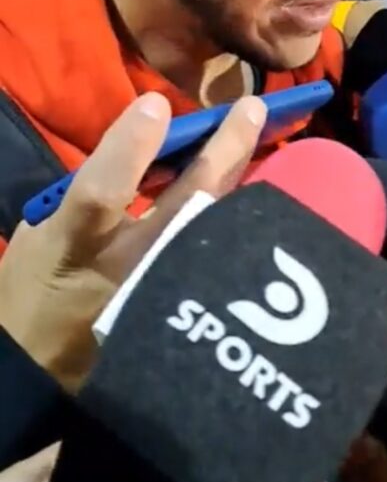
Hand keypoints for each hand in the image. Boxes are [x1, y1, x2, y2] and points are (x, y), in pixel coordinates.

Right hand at [0, 93, 266, 389]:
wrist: (41, 376)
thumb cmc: (34, 296)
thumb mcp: (40, 239)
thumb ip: (88, 196)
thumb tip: (141, 154)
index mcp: (74, 247)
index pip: (102, 194)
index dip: (130, 149)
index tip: (156, 105)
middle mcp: (129, 270)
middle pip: (185, 206)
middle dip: (221, 151)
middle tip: (250, 109)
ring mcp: (166, 296)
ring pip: (215, 229)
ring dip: (238, 177)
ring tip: (258, 133)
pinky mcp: (187, 316)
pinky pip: (222, 259)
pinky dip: (239, 221)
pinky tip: (256, 192)